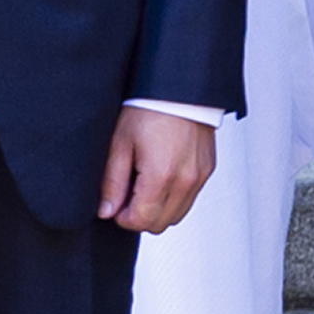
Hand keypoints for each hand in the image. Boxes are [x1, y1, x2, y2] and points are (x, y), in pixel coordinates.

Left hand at [98, 107, 218, 233]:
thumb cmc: (149, 109)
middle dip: (140, 216)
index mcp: (161, 175)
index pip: (141, 221)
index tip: (116, 203)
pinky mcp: (207, 170)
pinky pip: (189, 198)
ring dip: (158, 208)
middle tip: (128, 194)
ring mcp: (199, 177)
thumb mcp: (120, 144)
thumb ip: (112, 182)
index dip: (122, 217)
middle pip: (160, 224)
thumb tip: (106, 210)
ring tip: (145, 183)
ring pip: (176, 215)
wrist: (178, 89)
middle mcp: (186, 180)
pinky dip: (173, 196)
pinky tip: (162, 175)